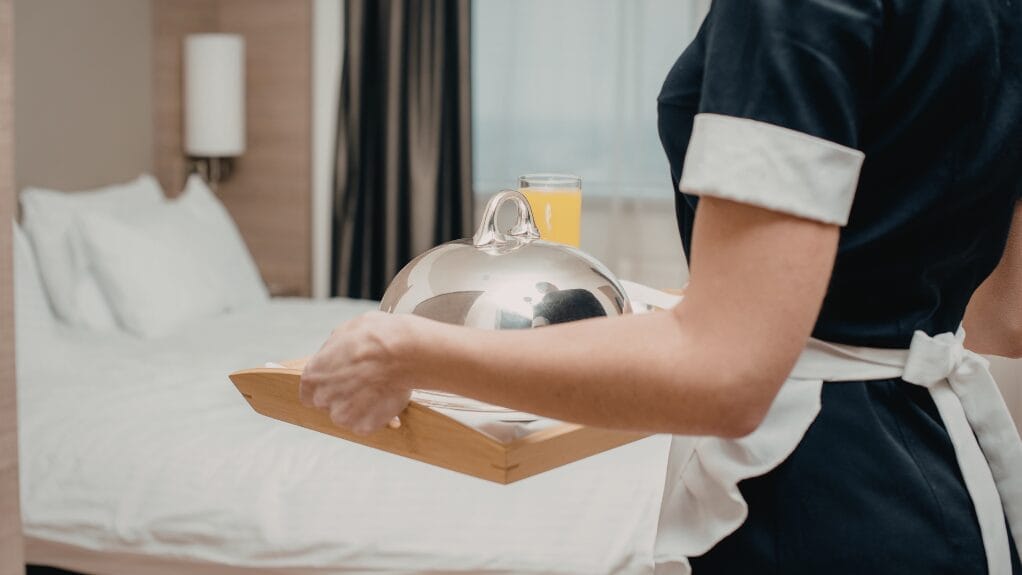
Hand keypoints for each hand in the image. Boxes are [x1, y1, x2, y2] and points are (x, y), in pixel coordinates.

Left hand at [300, 312, 417, 435]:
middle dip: (344, 396)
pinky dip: (376, 416)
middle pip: (328, 405)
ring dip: (360, 408)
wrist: (402, 352)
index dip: (325, 387)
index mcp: (313, 375)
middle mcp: (323, 398)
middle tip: (364, 383)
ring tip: (378, 390)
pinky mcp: (364, 426)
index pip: (309, 393)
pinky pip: (368, 424)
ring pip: (349, 416)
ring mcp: (344, 415)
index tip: (338, 384)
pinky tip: (386, 399)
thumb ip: (336, 349)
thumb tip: (340, 351)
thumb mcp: (347, 331)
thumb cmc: (375, 338)